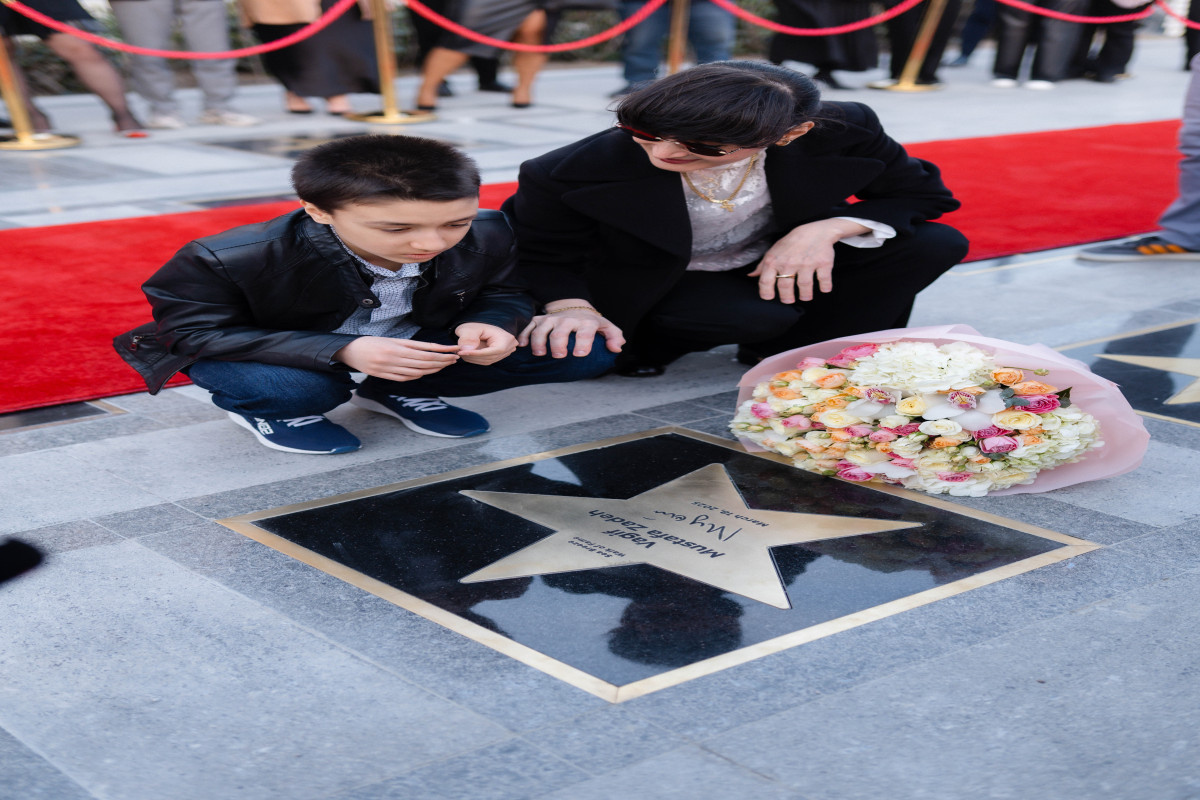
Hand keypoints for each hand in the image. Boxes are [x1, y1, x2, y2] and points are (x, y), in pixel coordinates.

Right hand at [333, 336, 459, 380]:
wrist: (349, 351)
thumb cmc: (372, 342)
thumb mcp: (391, 340)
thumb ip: (409, 346)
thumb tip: (430, 351)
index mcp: (397, 346)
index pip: (426, 350)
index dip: (442, 352)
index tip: (454, 351)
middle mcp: (394, 357)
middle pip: (425, 361)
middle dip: (443, 361)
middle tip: (455, 359)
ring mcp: (389, 368)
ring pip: (418, 370)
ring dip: (434, 369)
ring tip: (445, 365)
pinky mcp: (384, 376)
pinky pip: (406, 378)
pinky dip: (418, 375)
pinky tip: (427, 372)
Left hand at [454, 322, 517, 364]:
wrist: (482, 325)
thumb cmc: (476, 325)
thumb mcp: (471, 328)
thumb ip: (468, 337)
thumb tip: (466, 349)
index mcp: (506, 339)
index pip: (490, 351)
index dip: (474, 353)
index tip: (461, 352)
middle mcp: (509, 347)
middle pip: (489, 357)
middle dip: (472, 356)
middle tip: (459, 352)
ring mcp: (506, 352)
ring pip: (487, 360)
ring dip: (473, 358)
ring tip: (462, 352)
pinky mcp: (500, 355)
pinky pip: (487, 360)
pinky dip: (476, 358)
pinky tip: (467, 353)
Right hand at [517, 301, 625, 357]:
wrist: (574, 307)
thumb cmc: (591, 323)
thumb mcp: (606, 327)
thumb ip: (614, 337)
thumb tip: (616, 348)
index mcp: (585, 322)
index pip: (586, 331)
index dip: (583, 341)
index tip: (580, 353)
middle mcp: (567, 320)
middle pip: (560, 332)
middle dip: (558, 344)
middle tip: (559, 356)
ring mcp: (551, 319)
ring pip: (541, 329)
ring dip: (539, 341)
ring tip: (540, 354)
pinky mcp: (539, 320)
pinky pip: (528, 327)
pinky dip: (524, 335)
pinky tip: (522, 346)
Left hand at [749, 218, 870, 302]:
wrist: (815, 231)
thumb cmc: (791, 243)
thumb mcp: (774, 251)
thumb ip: (763, 265)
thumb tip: (751, 276)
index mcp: (775, 260)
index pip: (765, 281)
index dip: (766, 293)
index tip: (770, 298)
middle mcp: (789, 262)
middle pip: (785, 286)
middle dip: (786, 297)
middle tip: (788, 300)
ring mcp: (807, 263)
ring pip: (804, 286)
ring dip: (805, 295)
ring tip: (805, 297)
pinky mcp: (823, 263)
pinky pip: (823, 280)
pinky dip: (825, 287)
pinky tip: (823, 289)